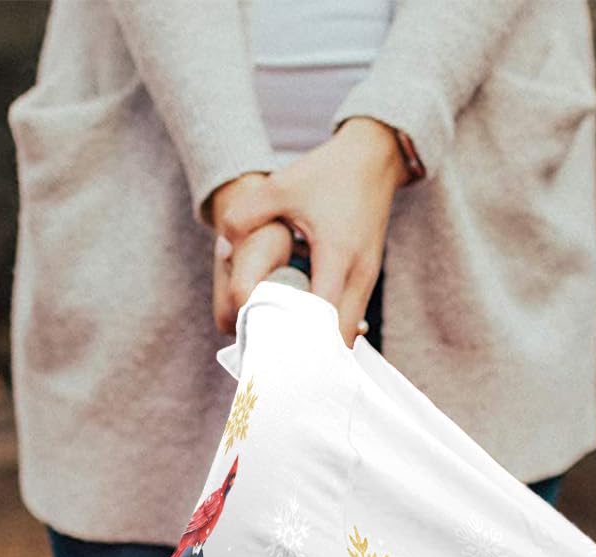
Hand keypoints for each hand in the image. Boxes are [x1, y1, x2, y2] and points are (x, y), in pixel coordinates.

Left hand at [213, 119, 407, 345]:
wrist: (373, 157)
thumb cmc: (327, 172)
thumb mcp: (281, 187)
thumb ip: (245, 215)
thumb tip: (222, 248)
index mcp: (337, 257)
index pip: (323, 320)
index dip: (300, 343)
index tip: (273, 353)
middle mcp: (359, 275)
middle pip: (339, 339)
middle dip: (310, 353)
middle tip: (276, 358)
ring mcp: (368, 279)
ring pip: (347, 332)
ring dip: (320, 341)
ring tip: (286, 347)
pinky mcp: (367, 278)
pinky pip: (349, 316)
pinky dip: (329, 327)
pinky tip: (302, 325)